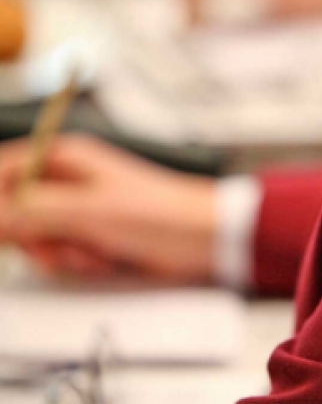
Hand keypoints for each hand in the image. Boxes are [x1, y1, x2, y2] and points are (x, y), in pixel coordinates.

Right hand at [0, 134, 216, 283]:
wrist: (202, 238)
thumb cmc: (157, 213)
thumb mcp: (89, 211)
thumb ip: (32, 211)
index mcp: (66, 159)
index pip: (6, 170)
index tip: (3, 231)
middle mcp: (70, 182)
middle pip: (18, 210)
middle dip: (35, 236)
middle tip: (57, 246)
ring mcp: (82, 210)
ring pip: (40, 237)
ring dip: (62, 253)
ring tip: (93, 252)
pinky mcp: (94, 234)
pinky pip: (65, 252)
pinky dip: (80, 262)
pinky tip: (104, 259)